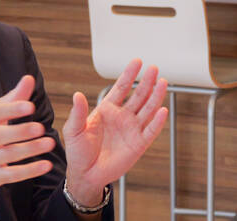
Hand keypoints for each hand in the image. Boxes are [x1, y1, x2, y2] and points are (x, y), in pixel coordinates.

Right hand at [0, 75, 54, 213]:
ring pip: (7, 155)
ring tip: (49, 143)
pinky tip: (44, 165)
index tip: (29, 106)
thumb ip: (13, 98)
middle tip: (39, 127)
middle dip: (20, 132)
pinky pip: (12, 175)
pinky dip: (29, 171)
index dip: (11, 109)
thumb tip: (29, 79)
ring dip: (29, 150)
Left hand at [62, 58, 167, 205]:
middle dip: (146, 81)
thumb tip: (77, 95)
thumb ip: (78, 112)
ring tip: (163, 82)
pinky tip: (162, 110)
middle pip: (138, 95)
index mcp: (106, 109)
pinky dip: (157, 121)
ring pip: (147, 109)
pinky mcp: (138, 144)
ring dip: (156, 96)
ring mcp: (131, 129)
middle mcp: (122, 117)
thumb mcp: (74, 129)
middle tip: (154, 68)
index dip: (129, 74)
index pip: (121, 88)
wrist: (85, 174)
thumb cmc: (78, 151)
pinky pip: (150, 131)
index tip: (137, 61)